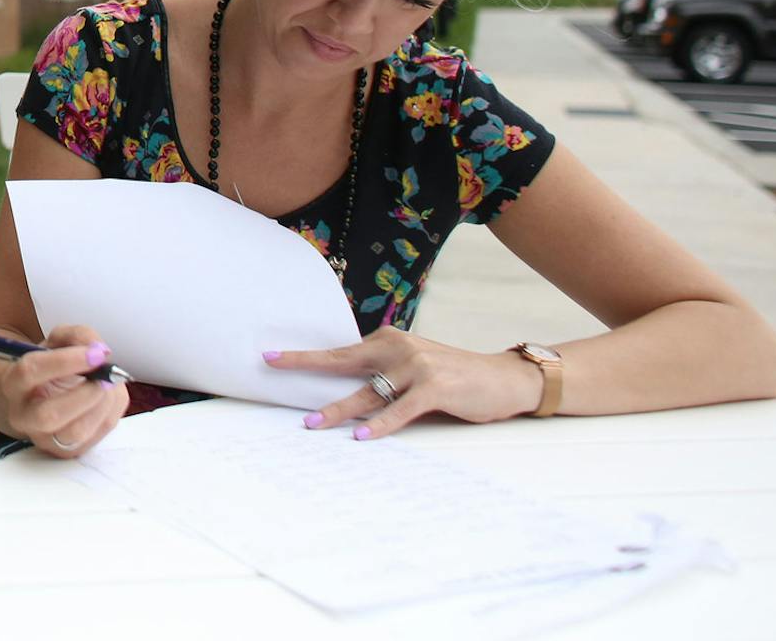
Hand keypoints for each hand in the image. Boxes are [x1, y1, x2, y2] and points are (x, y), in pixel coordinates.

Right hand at [0, 325, 129, 458]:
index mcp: (14, 383)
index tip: (95, 354)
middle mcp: (23, 416)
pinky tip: (109, 397)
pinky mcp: (67, 451)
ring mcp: (45, 439)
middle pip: (48, 415)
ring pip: (75, 432)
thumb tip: (99, 350)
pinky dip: (111, 413)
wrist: (47, 393)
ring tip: (109, 384)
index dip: (65, 361)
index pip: (30, 372)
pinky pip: (95, 436)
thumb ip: (78, 336)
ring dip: (102, 405)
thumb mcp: (60, 341)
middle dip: (85, 393)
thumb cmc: (54, 366)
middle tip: (105, 376)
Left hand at [265, 326, 543, 439]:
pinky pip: (399, 410)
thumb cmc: (454, 377)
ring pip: (368, 391)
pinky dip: (379, 424)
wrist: (503, 378)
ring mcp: (417, 366)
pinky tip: (360, 436)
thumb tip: (346, 394)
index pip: (341, 351)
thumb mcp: (414, 367)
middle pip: (343, 360)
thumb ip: (384, 374)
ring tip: (312, 423)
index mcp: (389, 341)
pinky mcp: (435, 388)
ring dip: (339, 410)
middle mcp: (399, 348)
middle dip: (306, 364)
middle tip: (273, 366)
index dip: (308, 357)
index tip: (272, 357)